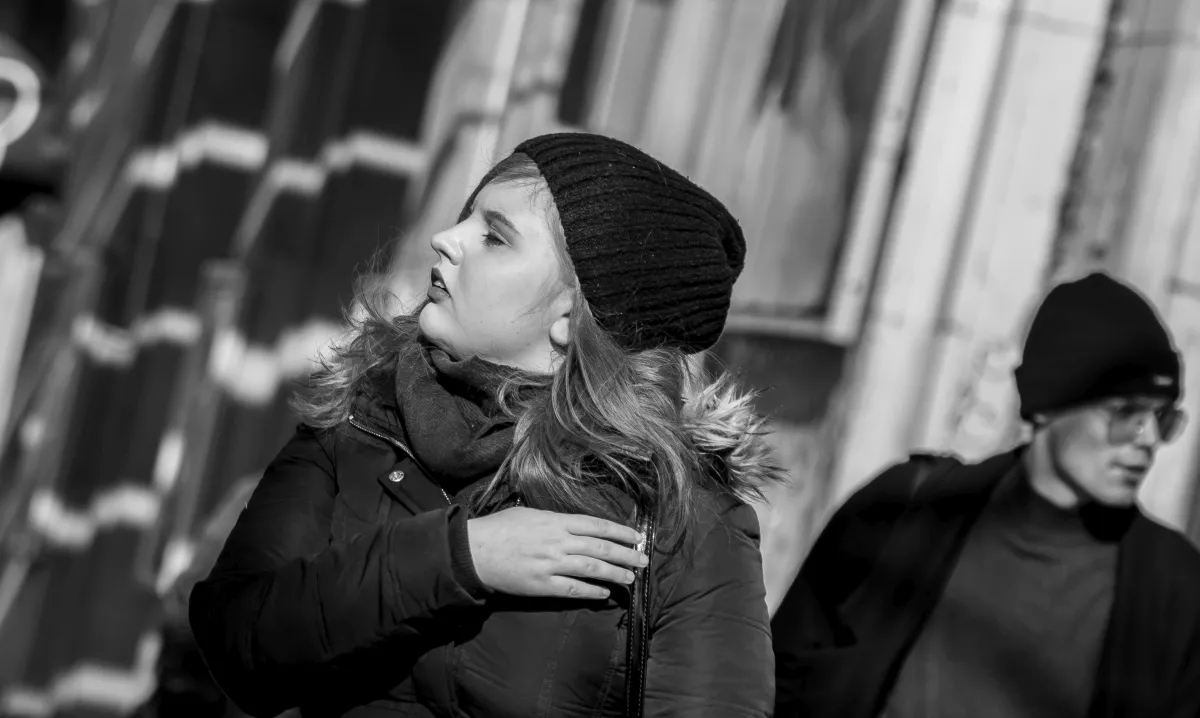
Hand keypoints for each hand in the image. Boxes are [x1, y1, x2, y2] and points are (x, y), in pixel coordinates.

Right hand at [467, 507, 647, 599]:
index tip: (636, 536)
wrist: (475, 551)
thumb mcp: (529, 513)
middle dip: (626, 553)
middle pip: (600, 547)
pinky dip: (592, 591)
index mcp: (556, 521)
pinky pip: (573, 589)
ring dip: (615, 573)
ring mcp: (551, 564)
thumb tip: (573, 524)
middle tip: (644, 559)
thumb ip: (553, 519)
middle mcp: (558, 541)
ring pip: (592, 569)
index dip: (619, 531)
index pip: (596, 525)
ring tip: (631, 578)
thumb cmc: (499, 528)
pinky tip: (605, 594)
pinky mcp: (542, 585)